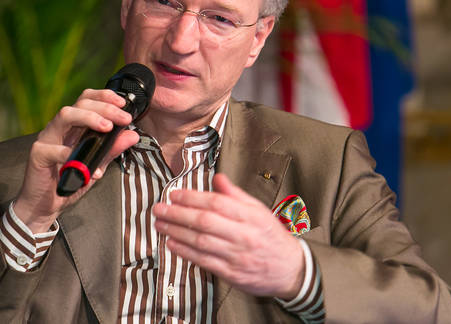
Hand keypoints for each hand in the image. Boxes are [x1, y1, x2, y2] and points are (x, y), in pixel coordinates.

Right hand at [14, 88, 139, 232]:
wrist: (45, 204)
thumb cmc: (69, 180)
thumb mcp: (96, 164)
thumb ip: (112, 149)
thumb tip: (132, 135)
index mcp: (73, 126)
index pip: (87, 100)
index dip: (105, 96)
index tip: (123, 103)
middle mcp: (60, 127)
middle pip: (79, 104)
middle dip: (105, 108)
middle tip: (123, 119)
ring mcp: (47, 138)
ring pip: (65, 115)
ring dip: (88, 118)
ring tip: (106, 127)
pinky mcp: (38, 154)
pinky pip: (51, 148)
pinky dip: (67, 152)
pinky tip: (81, 162)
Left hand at [152, 173, 303, 299]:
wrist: (290, 269)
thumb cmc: (270, 235)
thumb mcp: (258, 209)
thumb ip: (235, 194)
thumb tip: (217, 177)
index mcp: (250, 216)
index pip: (217, 203)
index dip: (192, 198)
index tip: (174, 195)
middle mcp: (243, 235)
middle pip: (206, 222)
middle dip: (178, 214)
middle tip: (160, 208)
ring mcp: (236, 255)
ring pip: (202, 242)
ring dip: (177, 232)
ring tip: (160, 223)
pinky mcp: (231, 273)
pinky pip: (204, 261)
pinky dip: (185, 252)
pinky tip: (172, 243)